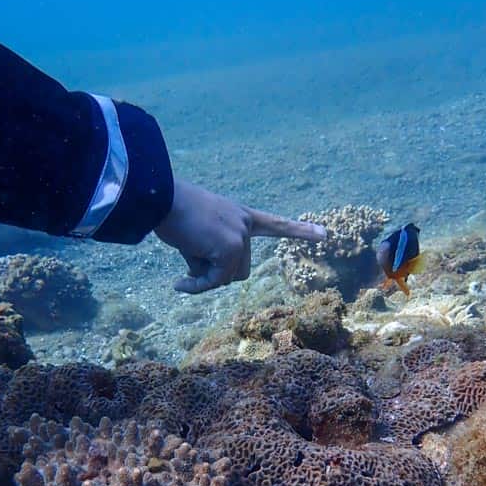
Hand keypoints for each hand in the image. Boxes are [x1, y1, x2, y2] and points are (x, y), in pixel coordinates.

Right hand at [154, 179, 326, 293]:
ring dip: (205, 278)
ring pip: (229, 277)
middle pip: (240, 269)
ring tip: (185, 258)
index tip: (325, 235)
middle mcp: (246, 224)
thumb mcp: (197, 235)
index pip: (275, 224)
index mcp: (240, 215)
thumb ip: (211, 254)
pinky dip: (198, 287)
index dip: (299, 231)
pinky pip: (216, 281)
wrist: (160, 198)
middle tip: (189, 262)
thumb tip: (213, 279)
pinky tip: (179, 283)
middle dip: (214, 273)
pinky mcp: (231, 247)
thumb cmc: (171, 214)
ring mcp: (241, 235)